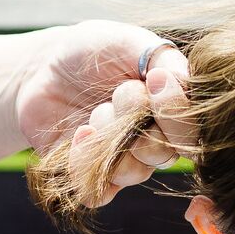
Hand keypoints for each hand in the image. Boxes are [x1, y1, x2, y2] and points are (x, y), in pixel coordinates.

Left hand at [16, 21, 193, 205]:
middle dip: (133, 120)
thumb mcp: (129, 40)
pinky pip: (96, 193)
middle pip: (162, 154)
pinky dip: (84, 167)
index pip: (192, 130)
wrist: (42, 68)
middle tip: (117, 93)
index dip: (176, 113)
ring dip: (107, 139)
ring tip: (91, 114)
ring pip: (132, 173)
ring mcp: (123, 159)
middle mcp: (154, 138)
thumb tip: (187, 83)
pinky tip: (78, 136)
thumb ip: (163, 59)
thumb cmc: (90, 50)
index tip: (154, 82)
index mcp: (171, 108)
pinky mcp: (91, 175)